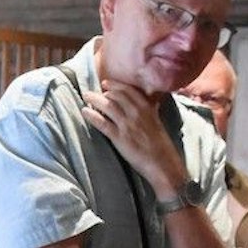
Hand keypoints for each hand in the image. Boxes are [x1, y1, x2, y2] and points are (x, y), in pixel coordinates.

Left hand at [79, 82, 188, 199]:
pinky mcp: (120, 138)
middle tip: (92, 92)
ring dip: (95, 100)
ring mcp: (127, 125)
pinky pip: (103, 123)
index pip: (128, 90)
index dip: (115, 86)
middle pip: (116, 96)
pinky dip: (92, 116)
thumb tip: (146, 103)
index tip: (106, 84)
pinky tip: (85, 112)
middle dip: (102, 92)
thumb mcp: (156, 122)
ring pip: (108, 106)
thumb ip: (149, 110)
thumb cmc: (161, 145)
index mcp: (147, 108)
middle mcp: (137, 113)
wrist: (163, 163)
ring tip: (86, 97)